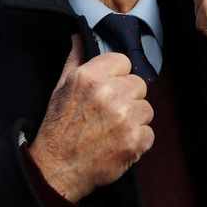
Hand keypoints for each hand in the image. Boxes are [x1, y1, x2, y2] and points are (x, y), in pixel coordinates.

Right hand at [28, 35, 154, 202]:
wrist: (57, 169)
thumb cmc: (59, 128)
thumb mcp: (61, 87)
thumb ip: (76, 59)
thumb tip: (80, 37)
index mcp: (90, 77)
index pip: (124, 61)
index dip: (117, 76)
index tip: (109, 88)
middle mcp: (108, 94)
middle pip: (139, 84)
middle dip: (128, 97)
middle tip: (110, 112)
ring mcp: (123, 118)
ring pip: (147, 109)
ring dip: (134, 119)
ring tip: (114, 129)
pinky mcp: (134, 141)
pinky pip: (149, 133)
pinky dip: (137, 140)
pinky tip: (119, 143)